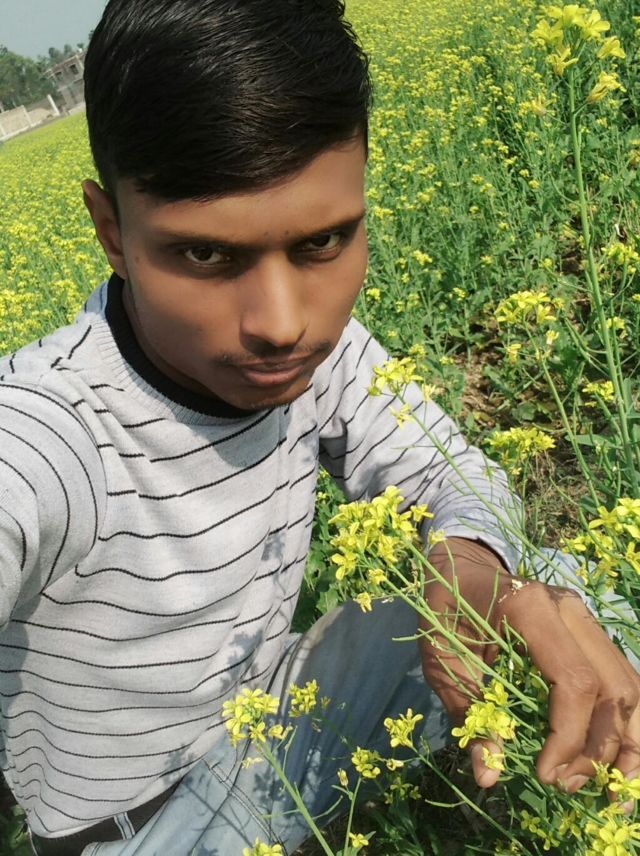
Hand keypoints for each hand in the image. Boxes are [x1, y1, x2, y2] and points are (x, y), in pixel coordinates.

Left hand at [419, 537, 639, 797]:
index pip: (573, 681)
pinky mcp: (590, 628)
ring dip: (627, 741)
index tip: (545, 774)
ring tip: (612, 789)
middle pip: (611, 687)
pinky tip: (620, 758)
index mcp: (529, 607)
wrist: (457, 565)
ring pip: (629, 684)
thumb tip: (489, 777)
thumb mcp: (442, 659)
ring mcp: (585, 615)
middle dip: (599, 747)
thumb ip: (468, 713)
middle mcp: (569, 608)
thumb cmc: (444, 609)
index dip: (568, 736)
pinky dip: (627, 721)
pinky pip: (621, 676)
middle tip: (569, 787)